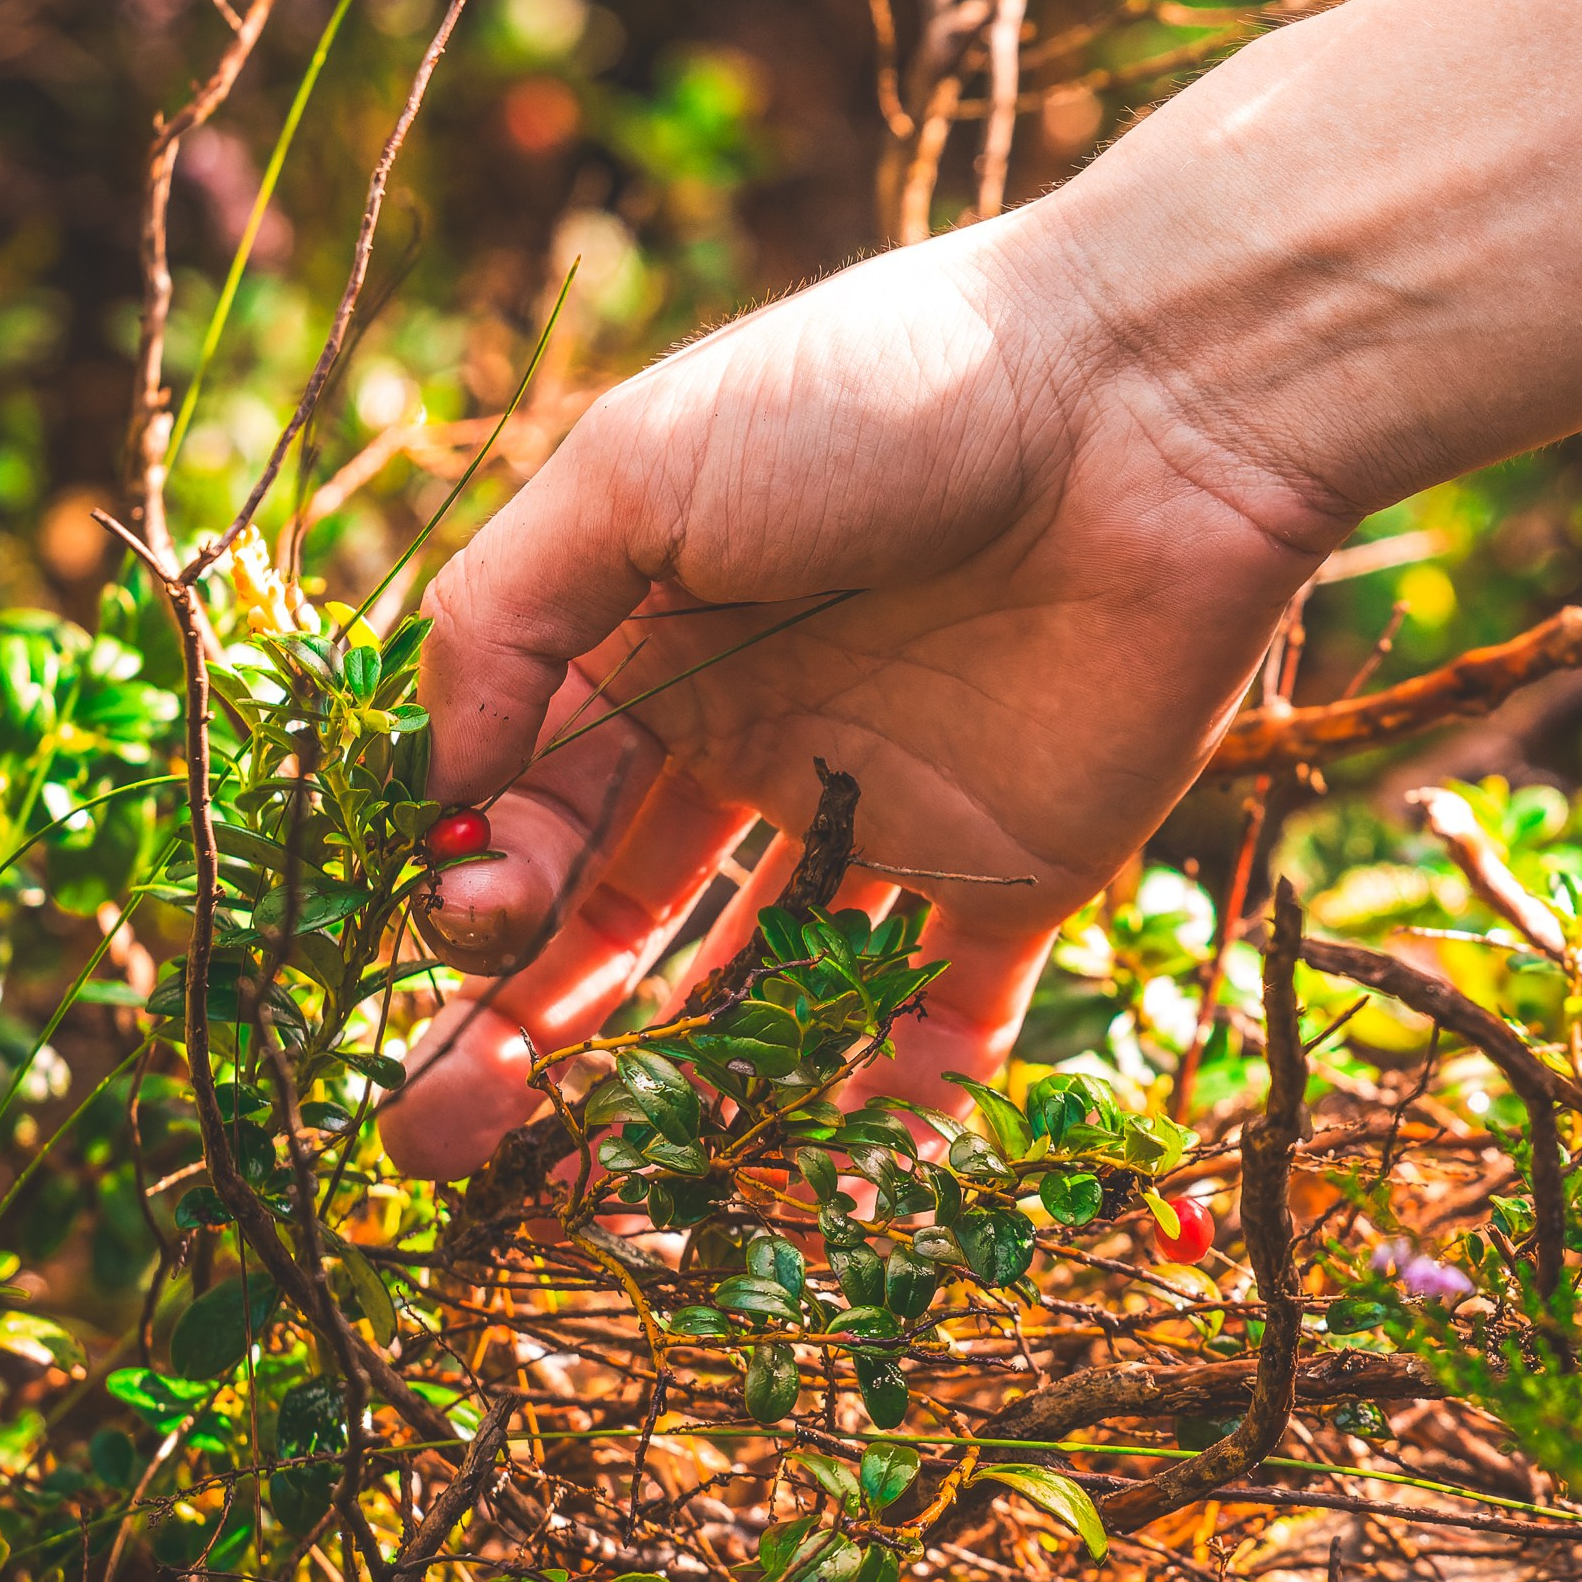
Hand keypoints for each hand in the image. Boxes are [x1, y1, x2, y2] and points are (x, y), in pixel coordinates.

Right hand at [380, 221, 1334, 1174]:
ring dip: (677, 1095)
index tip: (466, 932)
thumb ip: (507, 621)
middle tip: (450, 1140)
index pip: (529, 811)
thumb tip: (431, 796)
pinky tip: (804, 1173)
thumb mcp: (639, 466)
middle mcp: (756, 743)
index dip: (479, 892)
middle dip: (525, 1034)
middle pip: (616, 924)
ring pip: (758, 996)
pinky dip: (880, 1116)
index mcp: (655, 648)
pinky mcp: (1020, 877)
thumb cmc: (878, 396)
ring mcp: (885, 818)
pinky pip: (938, 1028)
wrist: (1149, 401)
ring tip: (601, 1185)